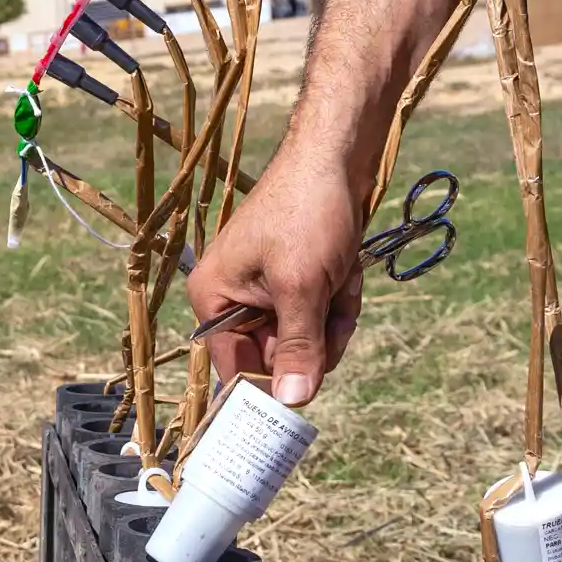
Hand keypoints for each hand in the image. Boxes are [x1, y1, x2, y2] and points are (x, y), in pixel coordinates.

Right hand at [186, 147, 369, 406]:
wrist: (336, 156)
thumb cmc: (307, 214)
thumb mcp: (303, 287)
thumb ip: (297, 347)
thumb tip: (293, 401)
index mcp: (213, 298)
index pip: (235, 367)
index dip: (269, 385)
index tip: (300, 405)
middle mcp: (233, 298)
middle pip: (278, 356)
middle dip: (316, 337)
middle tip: (332, 309)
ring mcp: (267, 289)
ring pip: (307, 336)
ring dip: (334, 315)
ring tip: (342, 278)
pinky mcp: (296, 278)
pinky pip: (320, 313)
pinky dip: (340, 297)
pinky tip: (348, 269)